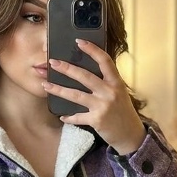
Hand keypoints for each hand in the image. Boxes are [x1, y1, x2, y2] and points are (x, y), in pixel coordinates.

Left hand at [42, 39, 145, 154]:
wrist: (131, 134)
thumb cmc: (123, 112)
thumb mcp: (119, 93)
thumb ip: (107, 82)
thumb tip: (86, 71)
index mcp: (116, 82)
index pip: (105, 61)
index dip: (92, 50)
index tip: (79, 41)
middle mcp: (110, 92)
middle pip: (85, 76)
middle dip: (66, 68)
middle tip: (52, 62)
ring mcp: (103, 106)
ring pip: (76, 95)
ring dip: (58, 90)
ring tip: (45, 85)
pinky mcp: (96, 120)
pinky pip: (78, 117)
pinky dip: (69, 117)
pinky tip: (61, 116)